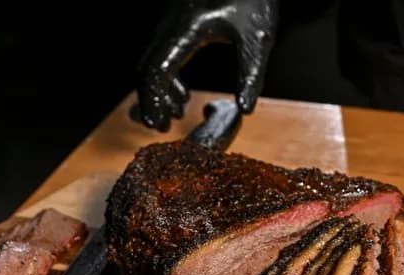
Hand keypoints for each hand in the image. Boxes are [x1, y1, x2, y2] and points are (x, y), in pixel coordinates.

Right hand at [132, 0, 278, 130]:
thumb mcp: (258, 36)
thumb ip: (251, 74)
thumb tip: (245, 110)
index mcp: (186, 28)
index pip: (156, 71)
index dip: (154, 101)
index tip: (159, 125)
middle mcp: (171, 23)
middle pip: (145, 67)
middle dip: (151, 99)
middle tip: (162, 127)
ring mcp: (170, 19)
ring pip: (151, 59)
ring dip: (159, 88)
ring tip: (177, 113)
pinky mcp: (177, 19)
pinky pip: (161, 51)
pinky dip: (166, 75)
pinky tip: (182, 92)